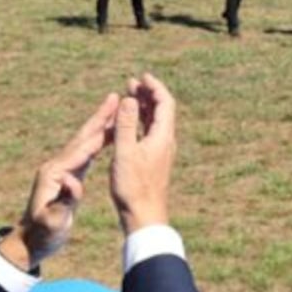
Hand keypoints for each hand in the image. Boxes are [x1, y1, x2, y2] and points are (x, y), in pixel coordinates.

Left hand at [15, 94, 120, 266]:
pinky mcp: (66, 176)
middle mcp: (57, 166)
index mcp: (55, 174)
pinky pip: (86, 154)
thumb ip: (63, 202)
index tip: (113, 116)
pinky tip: (107, 138)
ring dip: (100, 126)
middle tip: (114, 98)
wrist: (32, 241)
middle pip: (82, 138)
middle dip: (99, 118)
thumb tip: (72, 182)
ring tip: (115, 110)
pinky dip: (98, 142)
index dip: (99, 132)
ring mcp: (61, 170)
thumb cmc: (44, 234)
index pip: (82, 149)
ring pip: (85, 143)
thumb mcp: (53, 221)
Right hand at [110, 73, 176, 235]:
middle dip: (147, 94)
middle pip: (161, 110)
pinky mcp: (153, 161)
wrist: (144, 215)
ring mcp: (160, 152)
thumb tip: (130, 98)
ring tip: (129, 96)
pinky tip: (128, 123)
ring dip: (143, 108)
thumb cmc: (133, 187)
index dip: (155, 87)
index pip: (165, 103)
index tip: (142, 76)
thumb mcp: (125, 152)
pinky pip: (149, 133)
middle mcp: (165, 142)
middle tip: (131, 82)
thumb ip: (126, 124)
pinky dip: (140, 123)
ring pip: (155, 122)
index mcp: (163, 137)